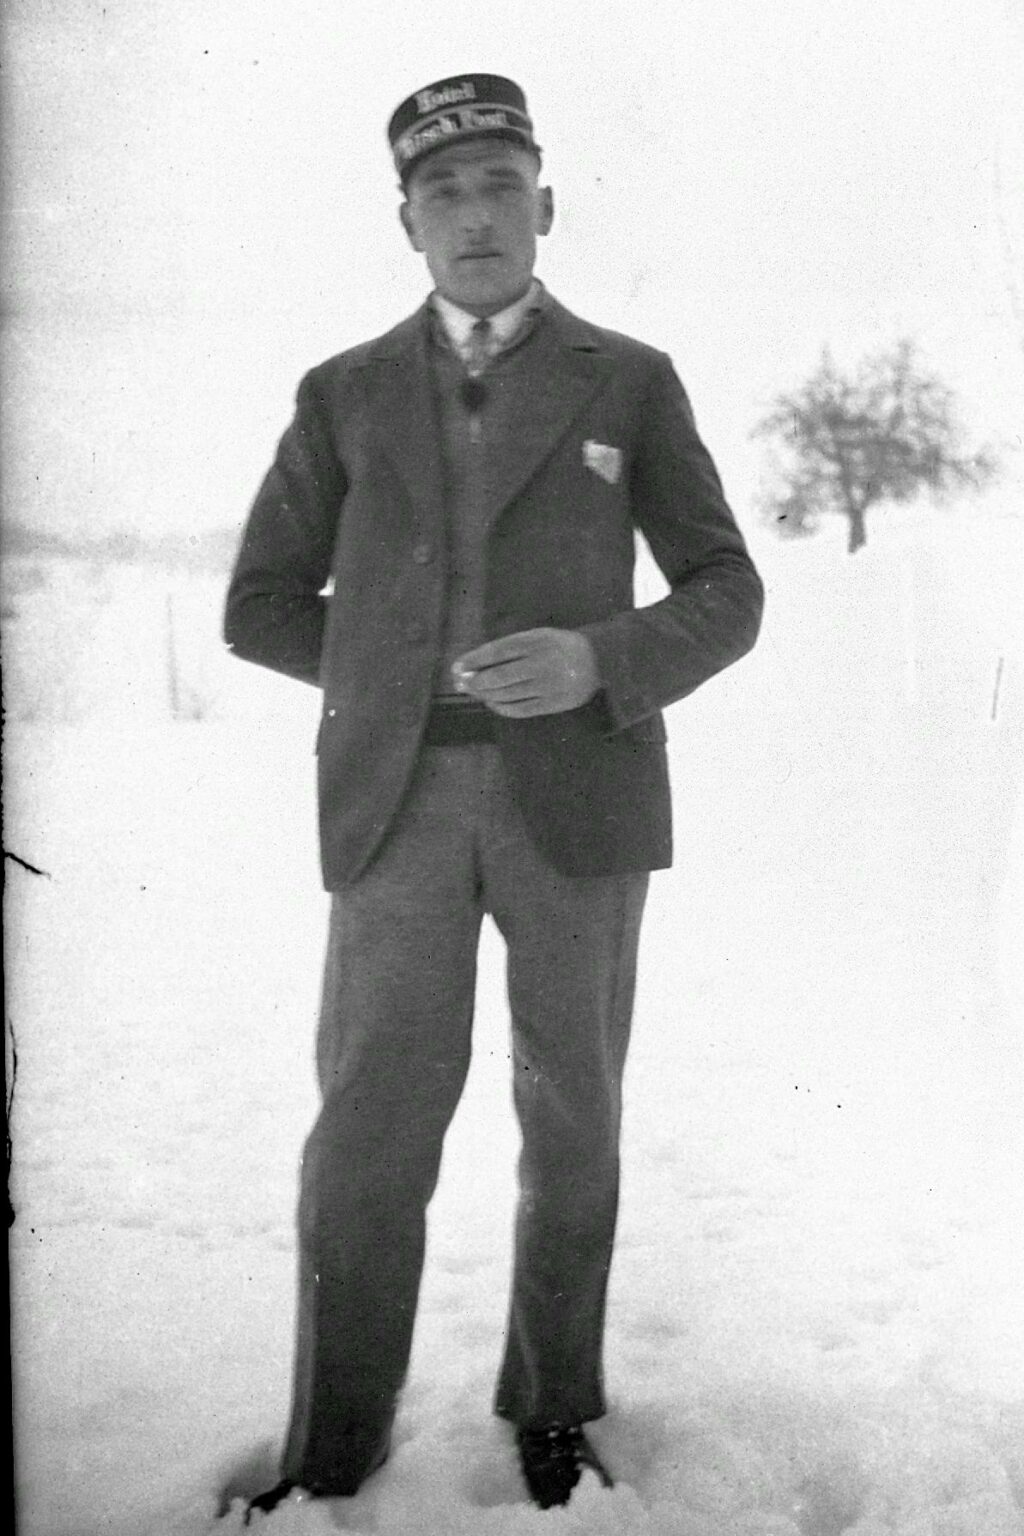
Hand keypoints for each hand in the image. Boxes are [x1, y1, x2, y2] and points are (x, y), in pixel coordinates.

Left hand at [452, 628, 599, 717]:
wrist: (597, 660)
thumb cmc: (558, 647)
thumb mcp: (538, 636)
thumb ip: (510, 648)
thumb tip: (475, 665)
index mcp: (535, 641)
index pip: (496, 652)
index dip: (473, 661)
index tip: (457, 668)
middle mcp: (541, 662)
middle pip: (498, 676)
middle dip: (475, 682)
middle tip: (461, 684)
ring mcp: (548, 685)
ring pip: (507, 694)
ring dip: (486, 695)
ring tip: (476, 693)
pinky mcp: (554, 703)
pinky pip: (520, 710)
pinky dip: (502, 708)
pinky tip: (493, 703)